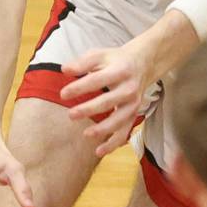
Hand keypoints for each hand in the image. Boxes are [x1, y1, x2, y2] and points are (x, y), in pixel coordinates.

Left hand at [61, 42, 153, 156]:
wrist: (143, 64)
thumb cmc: (115, 60)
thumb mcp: (100, 55)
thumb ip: (82, 62)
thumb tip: (65, 69)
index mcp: (120, 71)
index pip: (97, 80)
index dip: (80, 87)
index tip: (63, 94)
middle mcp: (129, 88)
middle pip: (109, 101)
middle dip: (90, 109)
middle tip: (71, 115)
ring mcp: (133, 103)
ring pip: (120, 120)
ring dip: (104, 129)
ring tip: (86, 134)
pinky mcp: (133, 114)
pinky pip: (124, 131)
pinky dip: (113, 143)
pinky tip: (98, 151)